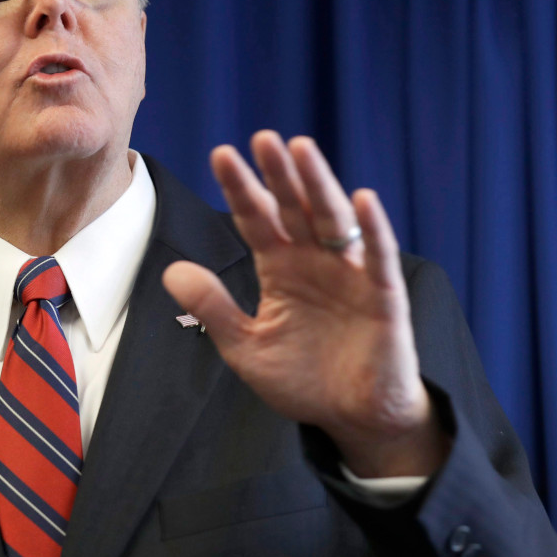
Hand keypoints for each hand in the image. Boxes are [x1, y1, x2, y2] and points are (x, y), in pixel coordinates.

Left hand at [163, 131, 447, 477]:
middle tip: (262, 137)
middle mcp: (314, 260)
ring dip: (317, 183)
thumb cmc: (302, 379)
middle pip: (293, 207)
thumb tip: (172, 271)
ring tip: (301, 148)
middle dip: (277, 174)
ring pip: (332, 218)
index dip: (240, 188)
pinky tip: (360, 198)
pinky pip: (378, 255)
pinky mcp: (384, 295)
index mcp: (280, 267)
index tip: (220, 154)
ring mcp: (350, 272)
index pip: (256, 219)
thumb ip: (213, 308)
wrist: (353, 419)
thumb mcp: (246, 346)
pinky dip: (371, 228)